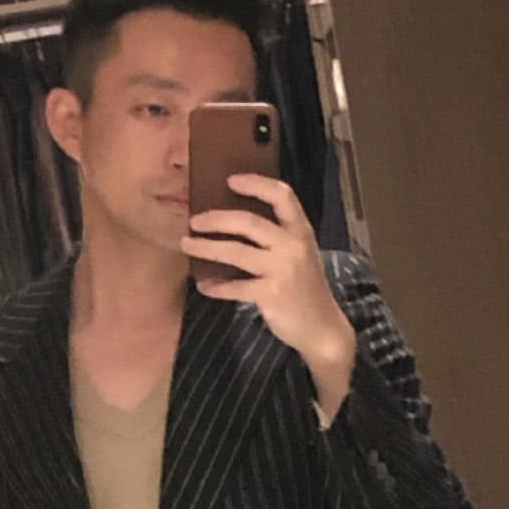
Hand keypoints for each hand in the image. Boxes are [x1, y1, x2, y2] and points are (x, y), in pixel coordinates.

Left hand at [181, 173, 356, 366]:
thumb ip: (277, 237)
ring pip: (235, 251)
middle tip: (195, 220)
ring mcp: (282, 270)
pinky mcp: (271, 294)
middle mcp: (293, 246)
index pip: (282, 196)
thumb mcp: (300, 254)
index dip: (255, 184)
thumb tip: (233, 220)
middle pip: (248, 222)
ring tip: (186, 244)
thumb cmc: (305, 288)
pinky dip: (216, 286)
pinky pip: (234, 287)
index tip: (230, 180)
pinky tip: (204, 285)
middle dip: (216, 219)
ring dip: (206, 247)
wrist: (322, 328)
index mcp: (301, 231)